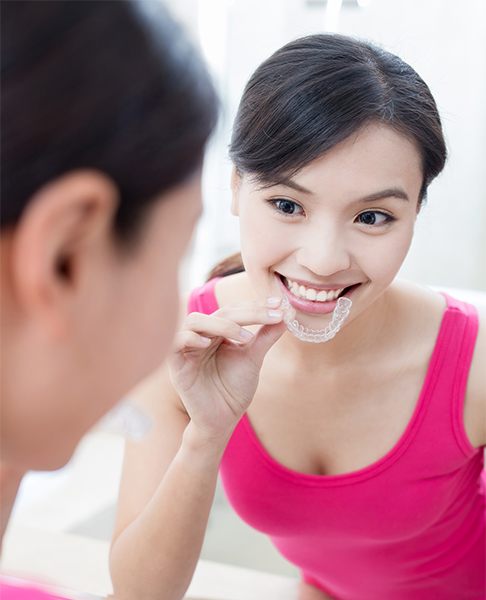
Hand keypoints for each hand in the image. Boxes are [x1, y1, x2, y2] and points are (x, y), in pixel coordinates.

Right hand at [168, 298, 285, 442]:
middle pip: (220, 312)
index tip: (280, 304)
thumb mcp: (253, 359)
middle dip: (248, 313)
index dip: (256, 306)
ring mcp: (187, 348)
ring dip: (221, 324)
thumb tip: (286, 315)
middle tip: (271, 316)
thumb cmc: (234, 389)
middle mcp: (202, 335)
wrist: (222, 419)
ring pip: (195, 321)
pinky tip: (208, 344)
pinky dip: (191, 338)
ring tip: (245, 337)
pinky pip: (176, 342)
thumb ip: (266, 336)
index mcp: (218, 332)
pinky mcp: (176, 364)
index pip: (235, 311)